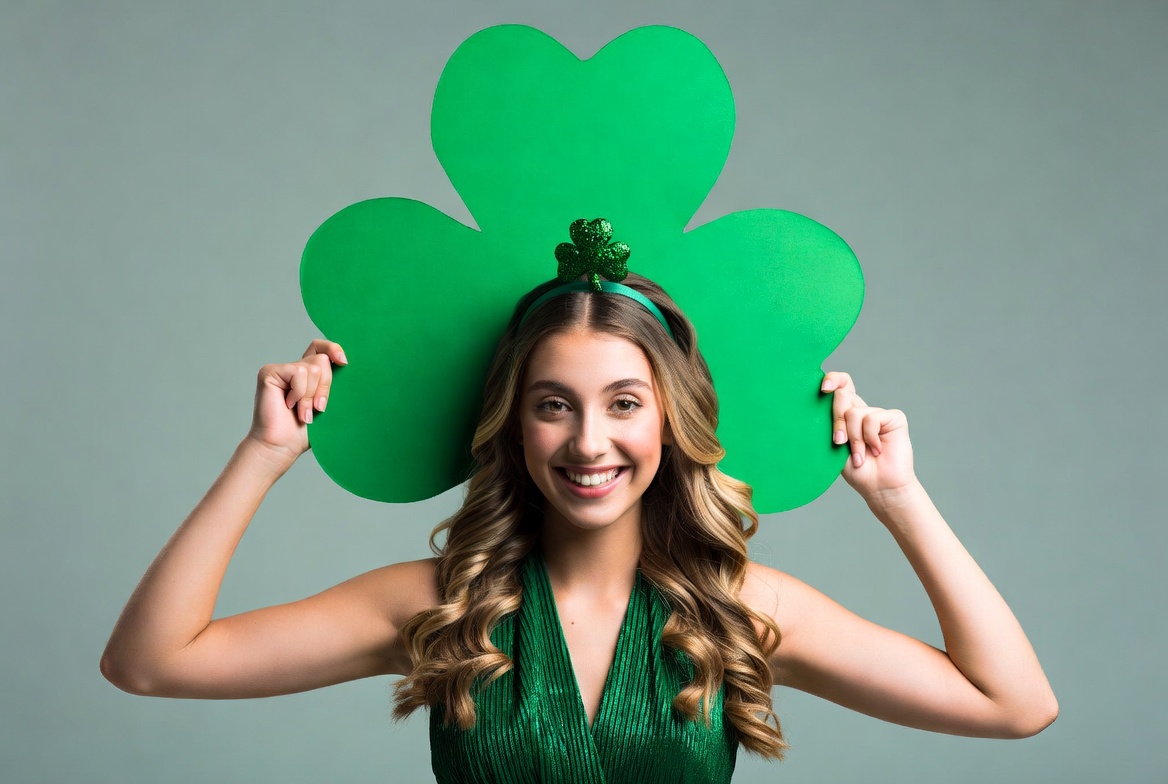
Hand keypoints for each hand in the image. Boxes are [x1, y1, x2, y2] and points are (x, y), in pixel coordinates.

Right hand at [246, 340, 346, 464]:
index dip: (333, 349)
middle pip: (322, 360)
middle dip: (325, 386)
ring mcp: (281, 370)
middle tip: (318, 409)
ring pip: (312, 368)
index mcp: (308, 375)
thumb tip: (348, 367)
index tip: (344, 363)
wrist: (282, 447)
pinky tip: (289, 405)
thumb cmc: (304, 432)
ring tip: (303, 413)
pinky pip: (298, 373)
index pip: (320, 348)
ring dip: (311, 395)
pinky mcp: (269, 373)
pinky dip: (300, 393)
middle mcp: (294, 369)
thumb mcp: (326, 405)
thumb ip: (333, 386)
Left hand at [822, 371, 915, 504]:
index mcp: (846, 414)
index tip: (823, 389)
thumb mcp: (837, 446)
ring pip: (854, 412)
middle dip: (837, 422)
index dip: (833, 379)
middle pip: (843, 395)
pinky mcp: (894, 418)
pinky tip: (877, 450)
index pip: (841, 386)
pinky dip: (869, 438)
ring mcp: (878, 413)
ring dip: (854, 439)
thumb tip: (823, 399)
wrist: (880, 487)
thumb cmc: (857, 470)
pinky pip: (872, 419)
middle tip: (839, 442)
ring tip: (859, 455)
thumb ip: (832, 423)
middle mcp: (862, 410)